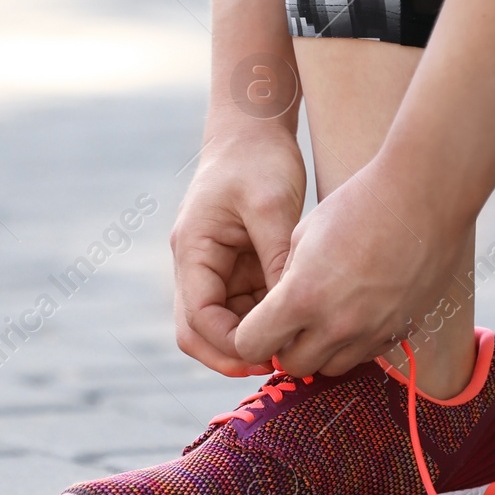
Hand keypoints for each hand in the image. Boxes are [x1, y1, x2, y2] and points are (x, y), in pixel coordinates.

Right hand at [171, 128, 306, 375]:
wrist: (255, 129)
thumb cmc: (259, 160)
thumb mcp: (272, 207)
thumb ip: (277, 259)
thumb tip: (290, 311)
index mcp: (193, 251)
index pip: (198, 318)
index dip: (230, 344)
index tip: (271, 351)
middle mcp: (197, 266)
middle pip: (201, 333)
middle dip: (236, 354)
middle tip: (281, 365)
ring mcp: (217, 270)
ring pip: (226, 326)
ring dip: (255, 340)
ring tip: (299, 348)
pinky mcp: (240, 268)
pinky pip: (248, 308)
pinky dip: (270, 321)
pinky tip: (302, 325)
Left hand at [233, 158, 466, 376]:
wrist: (425, 196)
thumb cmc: (361, 204)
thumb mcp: (304, 235)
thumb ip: (285, 280)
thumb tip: (278, 311)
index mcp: (302, 296)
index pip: (253, 345)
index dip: (250, 337)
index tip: (259, 324)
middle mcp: (337, 325)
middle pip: (294, 366)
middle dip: (286, 348)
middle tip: (292, 322)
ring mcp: (373, 332)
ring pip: (332, 368)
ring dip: (322, 350)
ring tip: (327, 315)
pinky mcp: (401, 330)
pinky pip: (366, 355)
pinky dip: (355, 343)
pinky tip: (358, 311)